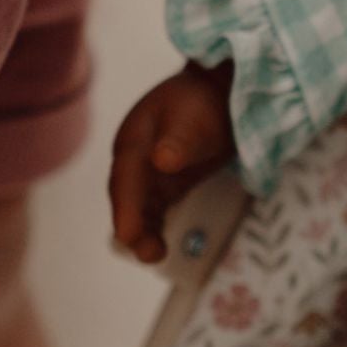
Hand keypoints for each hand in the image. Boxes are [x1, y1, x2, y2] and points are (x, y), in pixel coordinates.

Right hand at [109, 60, 238, 262]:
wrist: (221, 91)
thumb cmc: (203, 100)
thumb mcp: (191, 117)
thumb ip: (178, 141)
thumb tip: (162, 162)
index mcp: (133, 140)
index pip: (126, 180)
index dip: (126, 209)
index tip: (127, 234)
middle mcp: (136, 158)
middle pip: (129, 198)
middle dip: (134, 226)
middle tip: (146, 253)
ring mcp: (150, 171)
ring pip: (141, 207)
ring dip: (145, 231)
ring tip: (155, 256)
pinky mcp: (168, 180)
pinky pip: (157, 207)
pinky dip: (156, 224)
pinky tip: (160, 244)